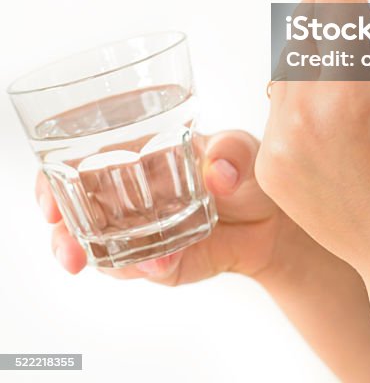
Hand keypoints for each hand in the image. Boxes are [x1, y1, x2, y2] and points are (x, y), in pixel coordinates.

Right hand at [35, 130, 301, 285]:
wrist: (272, 219)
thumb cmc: (247, 169)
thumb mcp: (245, 149)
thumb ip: (233, 152)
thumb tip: (219, 172)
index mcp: (136, 153)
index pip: (79, 161)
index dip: (53, 180)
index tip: (50, 199)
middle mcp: (127, 193)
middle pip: (76, 211)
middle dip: (64, 232)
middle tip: (70, 248)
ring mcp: (139, 231)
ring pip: (100, 247)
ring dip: (102, 258)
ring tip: (128, 262)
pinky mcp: (160, 261)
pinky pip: (140, 268)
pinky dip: (145, 268)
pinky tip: (160, 263)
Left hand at [254, 0, 369, 286]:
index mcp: (351, 91)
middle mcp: (301, 114)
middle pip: (308, 17)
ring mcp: (278, 142)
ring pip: (292, 54)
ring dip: (323, 32)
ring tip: (367, 37)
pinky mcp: (270, 163)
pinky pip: (283, 97)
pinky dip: (309, 79)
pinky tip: (346, 88)